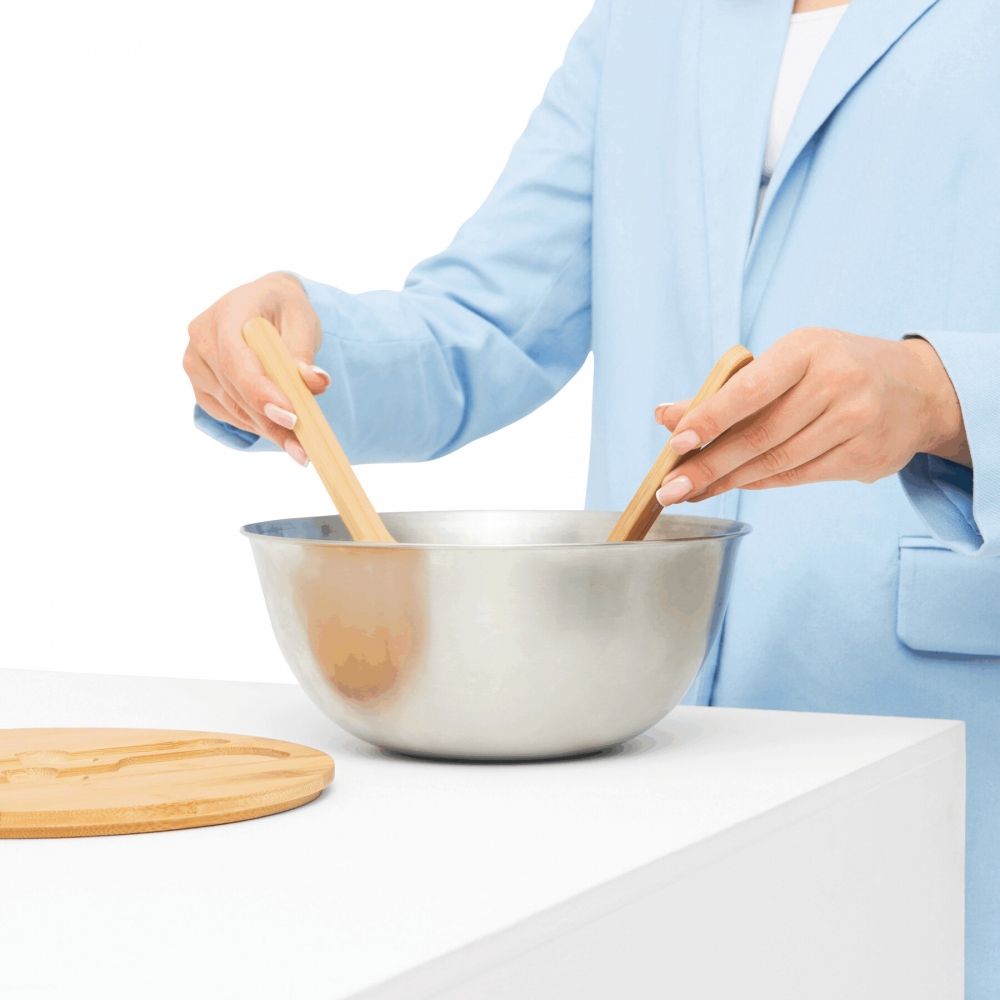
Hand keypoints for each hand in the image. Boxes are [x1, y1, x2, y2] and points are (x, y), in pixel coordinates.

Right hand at [183, 272, 328, 463]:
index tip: (290, 417)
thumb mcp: (302, 320)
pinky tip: (279, 432)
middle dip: (271, 421)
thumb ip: (304, 352)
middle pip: (235, 390)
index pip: (236, 361)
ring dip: (267, 429)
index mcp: (226, 313)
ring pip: (232, 407)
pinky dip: (255, 425)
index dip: (261, 392)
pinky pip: (227, 413)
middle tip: (303, 447)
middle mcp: (202, 338)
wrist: (264, 302)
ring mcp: (196, 363)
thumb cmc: (283, 308)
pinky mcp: (201, 385)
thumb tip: (316, 382)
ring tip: (299, 447)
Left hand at [652, 328, 970, 506]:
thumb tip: (666, 415)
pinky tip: (734, 484)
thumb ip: (725, 390)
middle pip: (760, 436)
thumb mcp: (785, 362)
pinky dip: (760, 482)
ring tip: (693, 491)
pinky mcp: (865, 456)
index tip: (676, 443)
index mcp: (807, 349)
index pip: (749, 389)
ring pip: (777, 462)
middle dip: (708, 466)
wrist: (917, 388)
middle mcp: (836, 382)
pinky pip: (798, 476)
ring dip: (728, 481)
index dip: (710, 418)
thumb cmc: (833, 369)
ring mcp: (856, 421)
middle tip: (670, 488)